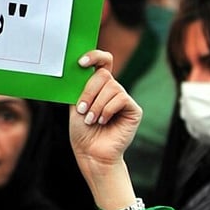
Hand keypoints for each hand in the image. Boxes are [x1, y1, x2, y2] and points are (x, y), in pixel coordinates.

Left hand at [69, 50, 141, 175]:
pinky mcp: (133, 109)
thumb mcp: (76, 104)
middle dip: (89, 91)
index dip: (94, 56)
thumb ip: (80, 86)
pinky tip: (103, 121)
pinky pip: (121, 99)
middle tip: (82, 110)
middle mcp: (112, 89)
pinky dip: (107, 110)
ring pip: (111, 87)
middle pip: (103, 74)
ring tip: (91, 120)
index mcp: (98, 86)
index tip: (81, 63)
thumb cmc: (82, 131)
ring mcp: (124, 99)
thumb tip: (80, 67)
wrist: (91, 153)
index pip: (102, 62)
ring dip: (96, 104)